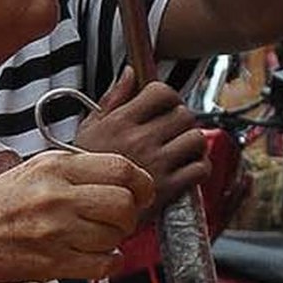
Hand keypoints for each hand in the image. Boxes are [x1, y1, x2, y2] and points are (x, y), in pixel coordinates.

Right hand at [0, 150, 153, 282]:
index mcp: (54, 166)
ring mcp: (55, 230)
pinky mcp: (53, 262)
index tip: (141, 192)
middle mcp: (57, 195)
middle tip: (120, 219)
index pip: (120, 168)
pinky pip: (103, 264)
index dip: (141, 183)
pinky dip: (109, 263)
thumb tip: (120, 177)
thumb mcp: (32, 170)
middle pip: (124, 203)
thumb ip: (74, 171)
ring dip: (116, 240)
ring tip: (98, 237)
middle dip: (130, 215)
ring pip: (115, 236)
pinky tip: (98, 257)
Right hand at [75, 67, 210, 218]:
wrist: (81, 209)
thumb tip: (130, 73)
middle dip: (183, 119)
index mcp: (121, 122)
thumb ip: (113, 98)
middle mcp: (140, 140)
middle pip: (184, 115)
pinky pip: (200, 168)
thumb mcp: (89, 128)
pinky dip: (200, 167)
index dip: (169, 96)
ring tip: (183, 148)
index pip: (161, 92)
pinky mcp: (167, 188)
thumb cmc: (84, 168)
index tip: (166, 104)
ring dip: (194, 142)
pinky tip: (187, 168)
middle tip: (175, 129)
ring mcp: (155, 164)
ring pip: (196, 139)